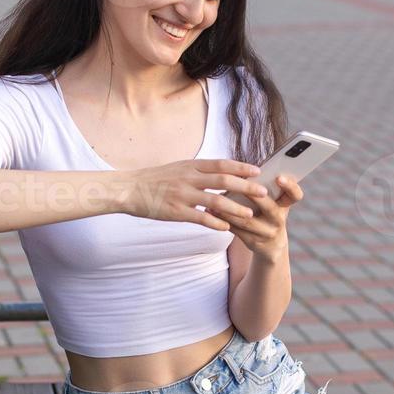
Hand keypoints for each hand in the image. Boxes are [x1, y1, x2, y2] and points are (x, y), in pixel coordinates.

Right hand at [120, 159, 268, 230]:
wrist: (129, 189)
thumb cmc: (155, 180)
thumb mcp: (178, 168)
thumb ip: (198, 170)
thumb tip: (220, 171)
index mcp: (191, 166)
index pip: (221, 164)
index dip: (241, 167)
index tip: (258, 171)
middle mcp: (189, 178)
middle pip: (223, 180)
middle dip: (246, 187)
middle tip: (263, 192)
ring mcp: (183, 195)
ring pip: (216, 201)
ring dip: (235, 208)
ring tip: (250, 214)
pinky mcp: (176, 212)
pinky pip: (201, 218)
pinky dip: (216, 223)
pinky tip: (227, 229)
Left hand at [213, 173, 303, 259]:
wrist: (271, 246)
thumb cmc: (267, 215)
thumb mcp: (272, 203)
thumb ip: (263, 189)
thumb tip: (242, 170)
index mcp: (285, 205)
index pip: (295, 195)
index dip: (290, 186)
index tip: (279, 177)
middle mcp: (279, 220)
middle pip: (269, 207)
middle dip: (254, 196)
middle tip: (240, 185)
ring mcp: (268, 233)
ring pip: (248, 221)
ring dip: (230, 210)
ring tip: (215, 199)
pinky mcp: (254, 243)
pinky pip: (237, 231)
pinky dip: (223, 221)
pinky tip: (211, 212)